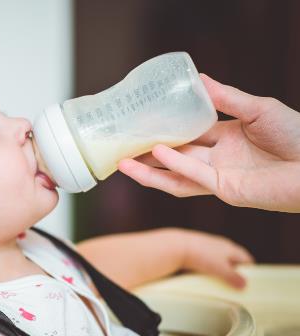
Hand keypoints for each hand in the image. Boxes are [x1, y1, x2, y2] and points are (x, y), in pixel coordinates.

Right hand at [119, 74, 299, 212]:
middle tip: (121, 146)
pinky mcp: (226, 190)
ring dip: (150, 171)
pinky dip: (176, 166)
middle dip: (147, 154)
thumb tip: (199, 79)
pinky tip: (156, 153)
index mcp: (225, 138)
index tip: (140, 122)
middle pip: (175, 157)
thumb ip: (227, 98)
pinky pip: (195, 177)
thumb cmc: (297, 134)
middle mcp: (217, 158)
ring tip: (123, 162)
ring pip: (176, 175)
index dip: (163, 129)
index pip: (187, 134)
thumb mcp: (258, 109)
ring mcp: (219, 176)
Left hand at [177, 229, 253, 288]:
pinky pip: (204, 261)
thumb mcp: (221, 270)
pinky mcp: (194, 250)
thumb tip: (244, 285)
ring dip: (218, 271)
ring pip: (217, 261)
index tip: (249, 281)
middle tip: (233, 285)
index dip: (249, 270)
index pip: (245, 259)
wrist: (175, 246)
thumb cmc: (200, 256)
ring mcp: (206, 246)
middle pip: (231, 260)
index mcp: (230, 247)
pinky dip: (205, 269)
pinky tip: (201, 277)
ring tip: (217, 283)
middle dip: (233, 272)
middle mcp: (219, 245)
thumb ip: (234, 278)